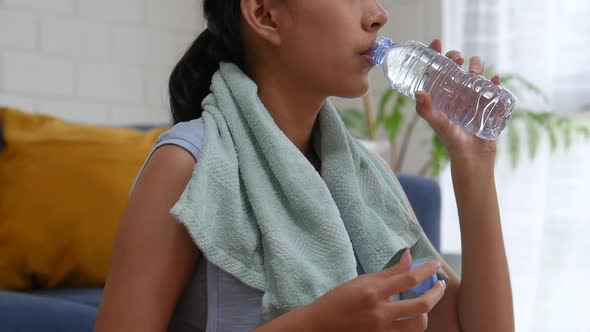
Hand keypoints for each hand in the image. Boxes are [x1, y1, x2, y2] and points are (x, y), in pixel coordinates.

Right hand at [303, 250, 445, 331]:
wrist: (320, 326)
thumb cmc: (337, 300)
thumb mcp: (360, 281)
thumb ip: (387, 272)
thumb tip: (408, 257)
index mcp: (373, 292)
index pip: (409, 278)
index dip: (426, 270)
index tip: (435, 264)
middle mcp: (380, 312)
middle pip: (421, 305)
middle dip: (436, 293)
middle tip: (440, 285)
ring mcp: (382, 330)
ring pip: (418, 325)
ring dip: (426, 313)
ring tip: (424, 304)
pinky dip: (412, 325)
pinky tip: (411, 317)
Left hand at [415, 39, 500, 163]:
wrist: (473, 156)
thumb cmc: (452, 140)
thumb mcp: (438, 123)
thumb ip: (426, 110)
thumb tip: (418, 92)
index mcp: (441, 95)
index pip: (436, 70)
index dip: (436, 55)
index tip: (437, 43)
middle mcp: (456, 93)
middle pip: (456, 68)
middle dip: (456, 58)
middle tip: (457, 58)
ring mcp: (473, 97)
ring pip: (475, 74)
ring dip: (476, 66)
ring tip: (475, 65)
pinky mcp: (488, 104)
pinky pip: (493, 89)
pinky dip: (495, 83)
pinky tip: (495, 80)